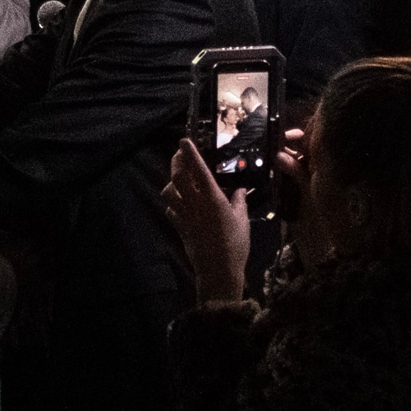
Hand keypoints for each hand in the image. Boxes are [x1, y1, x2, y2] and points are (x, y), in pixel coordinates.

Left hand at [160, 140, 250, 304]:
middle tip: (180, 154)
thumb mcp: (242, 219)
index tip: (184, 141)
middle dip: (176, 161)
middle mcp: (195, 204)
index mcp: (212, 198)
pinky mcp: (180, 228)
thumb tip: (239, 189)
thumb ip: (239, 201)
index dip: (190, 153)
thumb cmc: (235, 244)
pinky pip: (170, 210)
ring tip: (179, 178)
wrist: (218, 270)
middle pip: (177, 176)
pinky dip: (172, 203)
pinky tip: (179, 203)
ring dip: (171, 182)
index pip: (198, 170)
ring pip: (168, 192)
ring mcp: (185, 216)